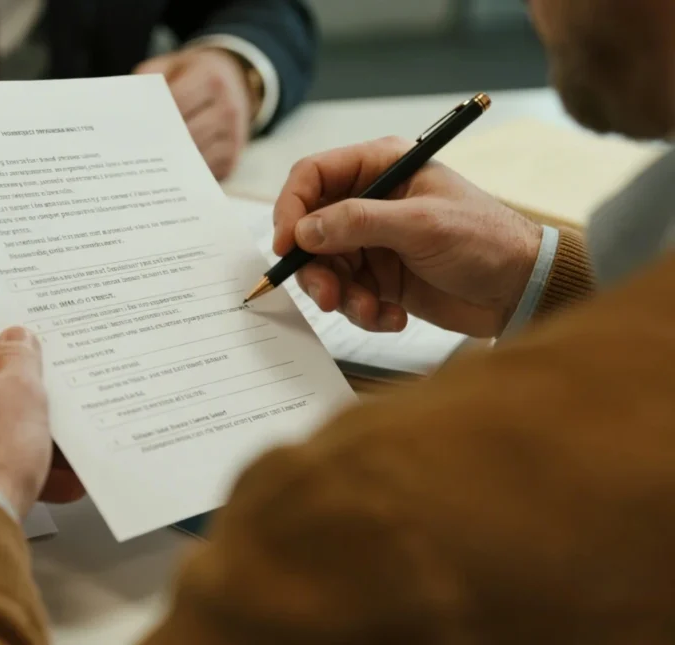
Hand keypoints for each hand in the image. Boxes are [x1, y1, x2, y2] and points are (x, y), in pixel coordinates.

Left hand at [136, 48, 254, 179]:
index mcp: (211, 80)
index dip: (154, 117)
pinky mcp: (232, 160)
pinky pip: (203, 175)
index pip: (177, 102)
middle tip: (131, 153)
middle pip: (187, 134)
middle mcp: (227, 108)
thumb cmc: (195, 76)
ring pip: (194, 158)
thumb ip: (149, 81)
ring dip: (170, 165)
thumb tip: (125, 109)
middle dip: (159, 144)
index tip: (131, 128)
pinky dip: (183, 176)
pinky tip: (164, 177)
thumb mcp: (172, 66)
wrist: (237, 81)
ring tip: (144, 168)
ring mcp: (233, 137)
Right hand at [273, 137, 542, 337]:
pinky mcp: (379, 278)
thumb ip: (359, 222)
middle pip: (310, 230)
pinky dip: (363, 312)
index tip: (286, 246)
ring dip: (341, 297)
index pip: (313, 176)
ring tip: (370, 312)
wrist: (521, 290)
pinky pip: (348, 296)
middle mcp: (370, 201)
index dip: (291, 208)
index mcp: (381, 167)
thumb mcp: (421, 225)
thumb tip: (304, 230)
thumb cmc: (486, 240)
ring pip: (325, 268)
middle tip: (329, 296)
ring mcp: (373, 241)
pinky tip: (394, 318)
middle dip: (316, 267)